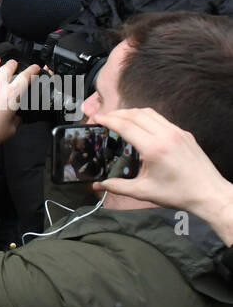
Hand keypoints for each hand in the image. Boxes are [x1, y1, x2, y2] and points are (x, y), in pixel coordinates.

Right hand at [86, 106, 232, 236]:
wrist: (208, 193)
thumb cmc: (179, 193)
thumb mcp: (143, 191)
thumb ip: (118, 186)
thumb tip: (100, 185)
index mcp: (154, 148)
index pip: (126, 125)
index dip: (109, 120)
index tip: (97, 118)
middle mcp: (166, 135)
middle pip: (136, 114)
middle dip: (117, 113)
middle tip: (104, 117)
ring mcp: (177, 132)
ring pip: (150, 113)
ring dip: (131, 112)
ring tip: (119, 118)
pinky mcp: (184, 134)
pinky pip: (161, 119)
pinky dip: (146, 117)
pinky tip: (140, 126)